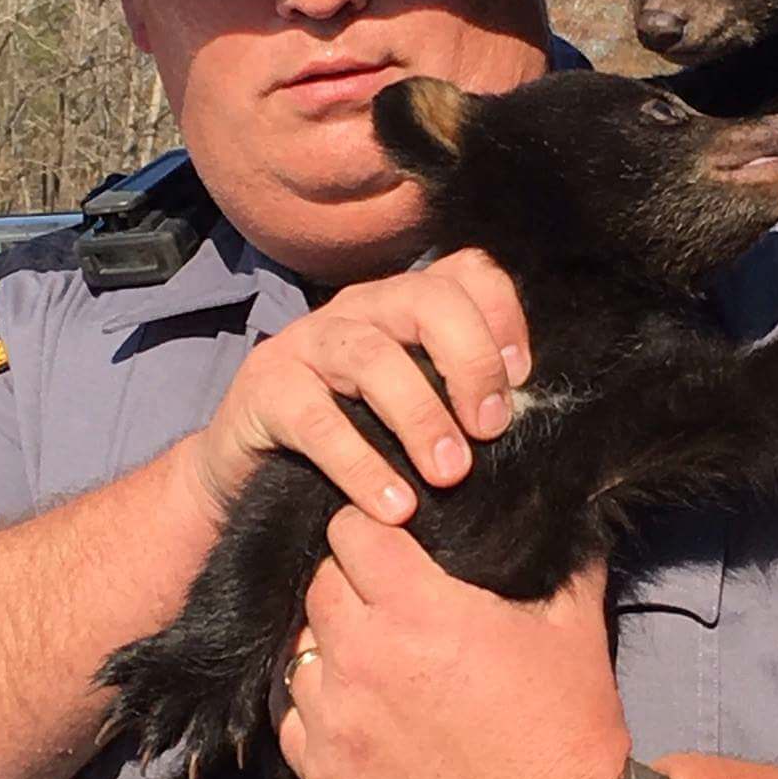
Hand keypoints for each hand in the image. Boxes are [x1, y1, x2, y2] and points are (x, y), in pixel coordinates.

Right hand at [180, 248, 529, 524]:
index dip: (504, 318)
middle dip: (469, 362)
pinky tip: (393, 505)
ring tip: (449, 474)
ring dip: (421, 418)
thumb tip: (528, 418)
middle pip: (426, 299)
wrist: (250, 479)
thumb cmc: (354, 445)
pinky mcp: (264, 388)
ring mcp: (307, 343)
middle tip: (491, 430)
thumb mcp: (415, 415)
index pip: (467, 273)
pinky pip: (316, 419)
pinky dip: (361, 464)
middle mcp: (359, 310)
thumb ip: (463, 401)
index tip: (522, 382)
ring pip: (373, 358)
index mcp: (404, 306)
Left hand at [278, 509, 628, 778]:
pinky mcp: (326, 775)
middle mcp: (365, 656)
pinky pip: (292, 718)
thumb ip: (561, 553)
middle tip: (386, 598)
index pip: (351, 532)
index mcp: (419, 609)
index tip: (392, 541)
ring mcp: (338, 720)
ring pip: (299, 650)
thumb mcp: (574, 621)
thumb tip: (559, 504)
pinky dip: (318, 706)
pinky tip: (356, 707)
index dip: (372, 529)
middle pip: (319, 585)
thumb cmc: (568, 721)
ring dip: (330, 645)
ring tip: (371, 655)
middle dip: (349, 581)